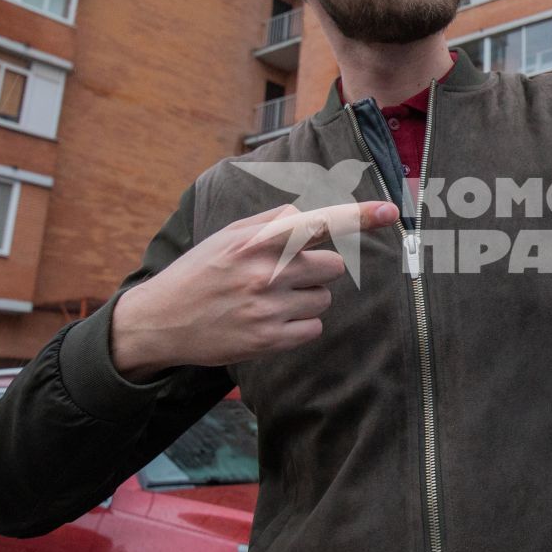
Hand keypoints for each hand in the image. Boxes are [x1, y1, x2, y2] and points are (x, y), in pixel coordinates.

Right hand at [110, 200, 399, 379]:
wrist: (161, 321)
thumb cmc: (199, 272)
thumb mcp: (227, 236)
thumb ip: (270, 224)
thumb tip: (309, 216)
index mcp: (257, 240)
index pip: (317, 222)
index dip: (358, 216)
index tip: (391, 212)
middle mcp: (266, 272)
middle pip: (332, 266)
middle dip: (317, 270)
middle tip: (283, 276)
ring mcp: (268, 308)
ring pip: (324, 299)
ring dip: (307, 298)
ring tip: (269, 300)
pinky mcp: (268, 340)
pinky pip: (313, 328)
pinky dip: (300, 325)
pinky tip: (270, 321)